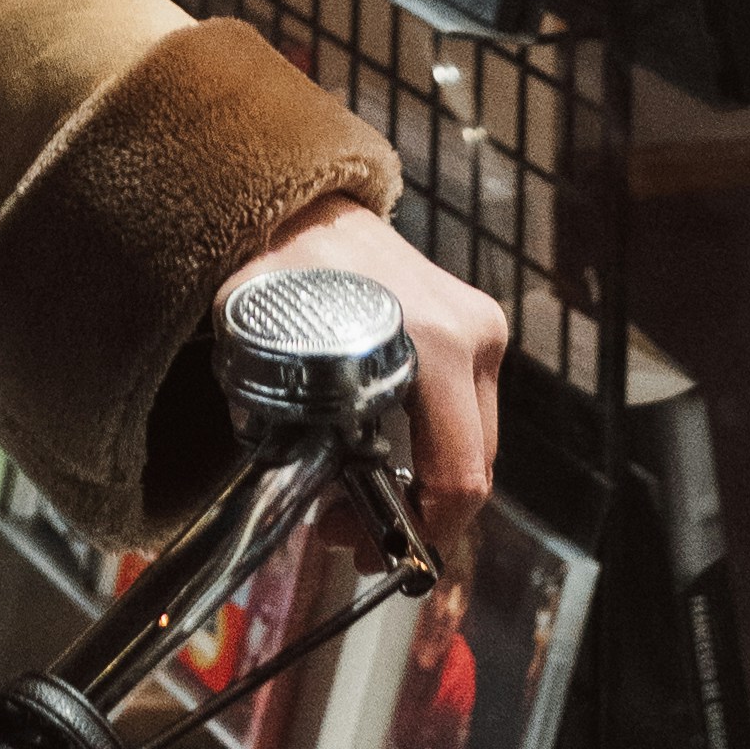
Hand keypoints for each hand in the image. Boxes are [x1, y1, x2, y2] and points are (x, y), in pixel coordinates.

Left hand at [242, 193, 501, 562]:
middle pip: (472, 464)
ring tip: (354, 496)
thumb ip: (292, 436)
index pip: (459, 475)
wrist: (294, 197)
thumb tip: (317, 505)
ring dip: (424, 479)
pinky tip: (378, 452)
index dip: (421, 532)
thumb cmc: (277, 270)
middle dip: (419, 514)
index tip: (368, 551)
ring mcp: (480, 325)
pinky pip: (462, 406)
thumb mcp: (269, 359)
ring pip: (470, 440)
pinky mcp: (473, 321)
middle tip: (349, 534)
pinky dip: (428, 440)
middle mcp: (474, 335)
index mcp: (437, 347)